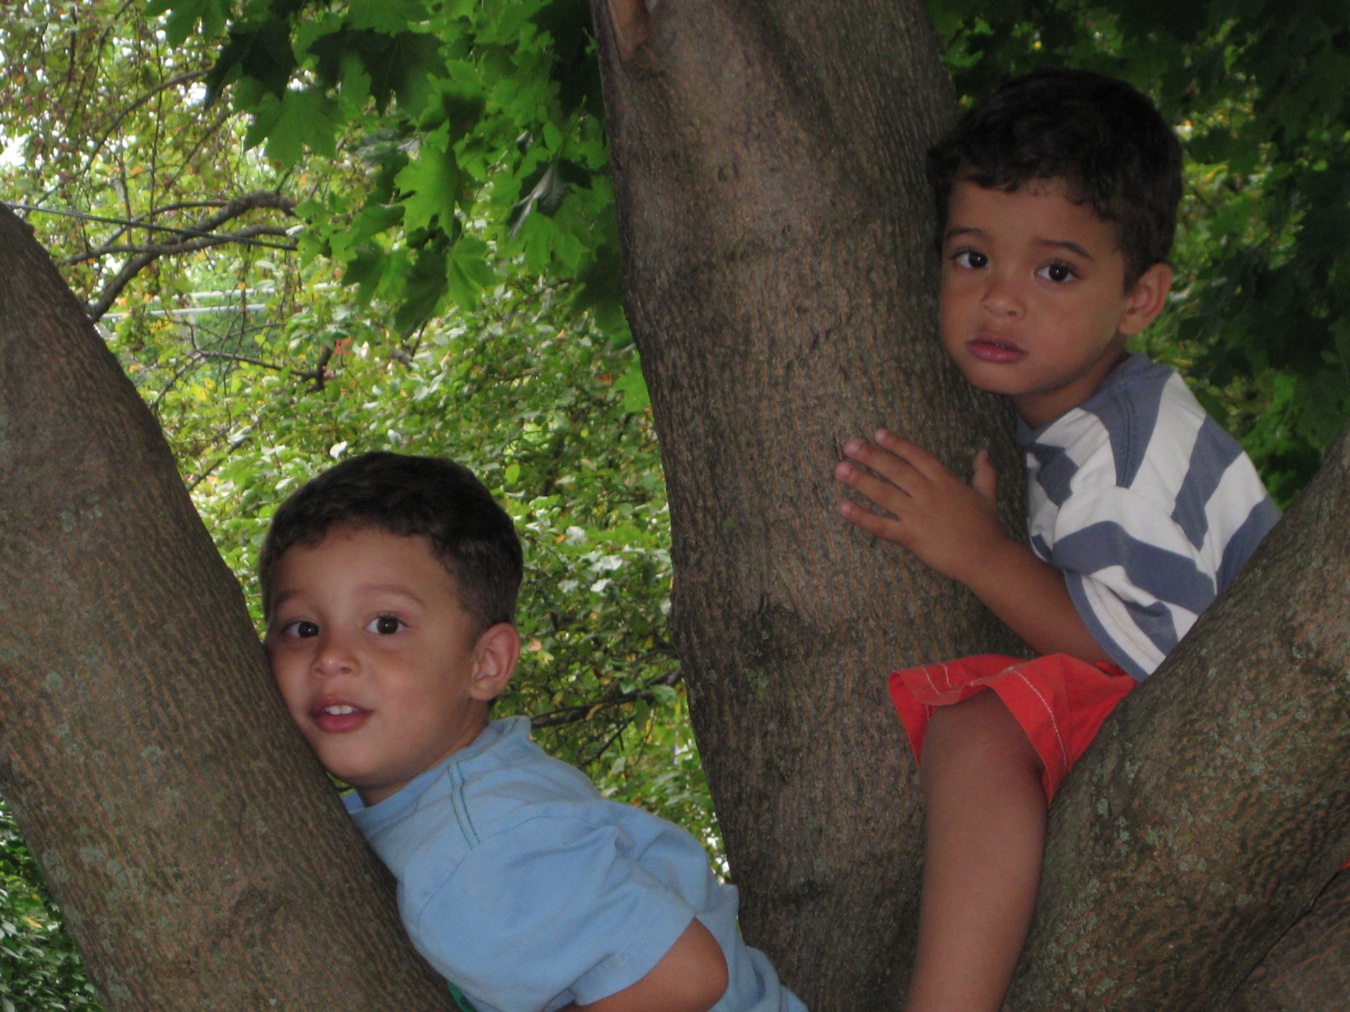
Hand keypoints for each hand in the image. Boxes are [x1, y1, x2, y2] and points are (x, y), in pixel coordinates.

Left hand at [835, 429, 1005, 584]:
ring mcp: (918, 516)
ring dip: (861, 480)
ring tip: (840, 469)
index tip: (877, 433)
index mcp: (945, 482)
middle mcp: (928, 494)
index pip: (917, 456)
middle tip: (849, 445)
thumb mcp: (987, 495)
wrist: (986, 558)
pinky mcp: (911, 537)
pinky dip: (861, 517)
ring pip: (884, 494)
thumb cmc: (987, 528)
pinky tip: (843, 508)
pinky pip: (881, 525)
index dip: (897, 444)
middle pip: (895, 470)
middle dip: (871, 456)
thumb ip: (984, 472)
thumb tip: (984, 452)